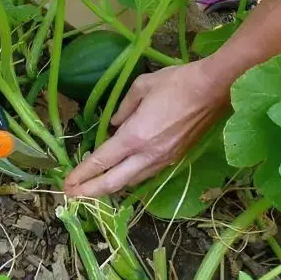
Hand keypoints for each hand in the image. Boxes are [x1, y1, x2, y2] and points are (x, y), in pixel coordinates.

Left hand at [64, 60, 229, 196]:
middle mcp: (148, 154)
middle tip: (71, 196)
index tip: (66, 183)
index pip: (101, 161)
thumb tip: (113, 125)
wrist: (214, 89)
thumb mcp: (141, 86)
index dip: (82, 174)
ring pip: (131, 182)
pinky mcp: (175, 159)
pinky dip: (129, 179)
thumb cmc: (177, 82)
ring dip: (110, 188)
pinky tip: (121, 176)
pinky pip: (146, 174)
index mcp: (135, 136)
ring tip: (92, 190)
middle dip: (90, 192)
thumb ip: (122, 108)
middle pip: (114, 181)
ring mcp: (163, 159)